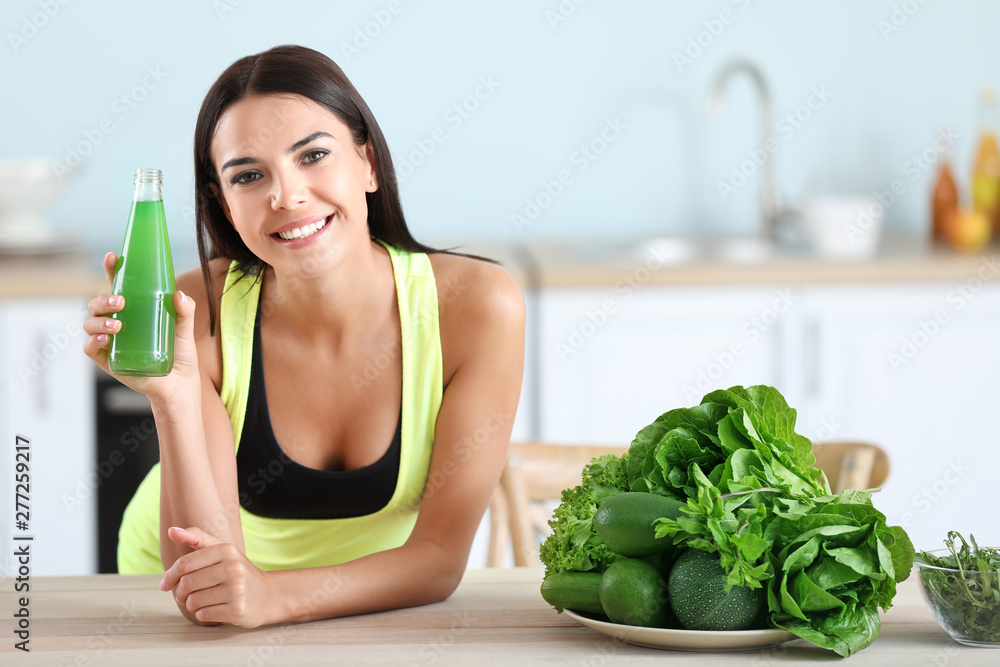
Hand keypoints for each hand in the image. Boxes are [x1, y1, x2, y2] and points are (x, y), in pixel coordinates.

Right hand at [83, 252, 199, 403]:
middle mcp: (118, 323)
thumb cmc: (180, 355)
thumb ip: (185, 312)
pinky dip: (93, 342)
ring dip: (98, 321)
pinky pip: (90, 349)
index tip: (113, 257)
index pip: (118, 286)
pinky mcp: (108, 361)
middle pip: (97, 304)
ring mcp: (110, 342)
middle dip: (103, 299)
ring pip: (90, 324)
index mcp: (134, 311)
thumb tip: (179, 295)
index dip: (112, 271)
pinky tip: (105, 340)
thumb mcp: (184, 330)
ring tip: (117, 326)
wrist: (179, 385)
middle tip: (120, 302)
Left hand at [160, 526, 277, 627]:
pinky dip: (203, 614)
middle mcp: (233, 568)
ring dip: (192, 604)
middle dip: (180, 593)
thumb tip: (171, 531)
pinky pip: (203, 615)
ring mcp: (237, 590)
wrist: (269, 595)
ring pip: (193, 601)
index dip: (170, 575)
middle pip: (187, 583)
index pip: (184, 564)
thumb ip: (197, 538)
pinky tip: (215, 609)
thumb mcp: (222, 550)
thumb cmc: (238, 572)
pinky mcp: (237, 610)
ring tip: (203, 601)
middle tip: (184, 595)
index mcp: (226, 550)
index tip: (165, 583)